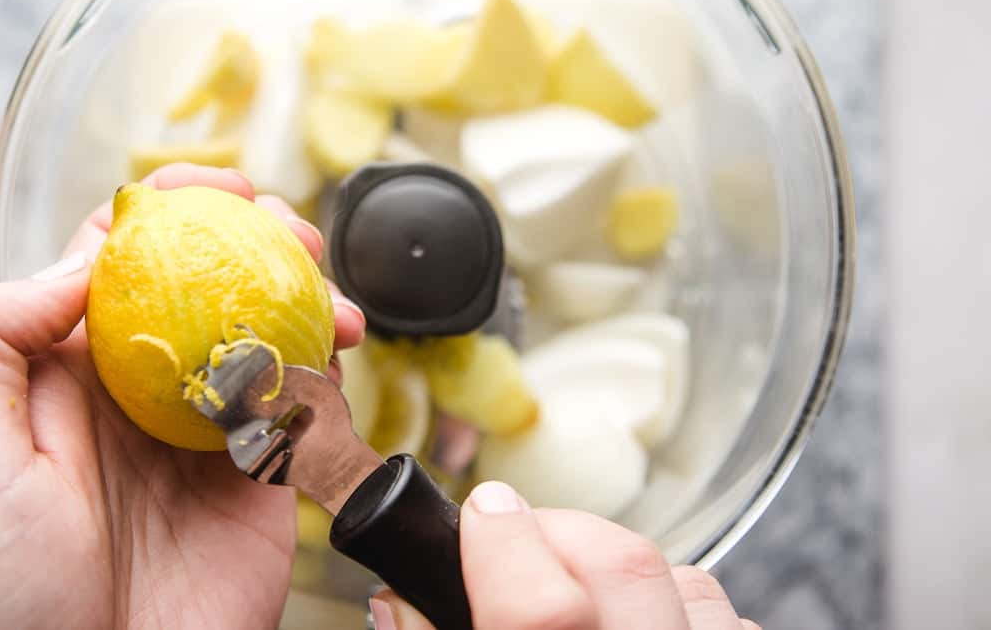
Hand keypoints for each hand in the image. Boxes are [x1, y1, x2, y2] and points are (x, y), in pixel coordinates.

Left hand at [0, 165, 365, 628]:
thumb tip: (75, 261)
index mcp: (62, 374)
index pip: (119, 261)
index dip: (171, 208)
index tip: (219, 187)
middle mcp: (139, 398)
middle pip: (210, 288)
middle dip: (258, 244)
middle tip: (292, 235)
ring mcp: (204, 443)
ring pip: (269, 342)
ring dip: (307, 303)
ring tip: (329, 299)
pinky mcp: (260, 493)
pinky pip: (307, 418)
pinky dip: (329, 382)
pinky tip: (328, 370)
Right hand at [369, 481, 760, 629]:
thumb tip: (401, 598)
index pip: (543, 611)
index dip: (502, 543)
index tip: (480, 514)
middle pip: (625, 570)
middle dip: (560, 534)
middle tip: (517, 548)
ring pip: (688, 583)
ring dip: (626, 574)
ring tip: (581, 604)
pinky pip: (731, 619)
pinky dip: (682, 609)